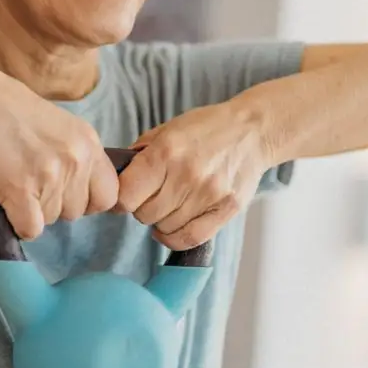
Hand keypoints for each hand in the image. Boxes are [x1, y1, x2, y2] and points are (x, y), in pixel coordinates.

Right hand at [0, 70, 117, 240]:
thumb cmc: (14, 111)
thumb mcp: (64, 127)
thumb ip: (78, 156)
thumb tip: (82, 190)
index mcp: (90, 144)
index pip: (109, 195)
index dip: (89, 200)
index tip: (70, 193)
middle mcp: (76, 161)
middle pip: (79, 211)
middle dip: (58, 204)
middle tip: (36, 183)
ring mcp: (51, 177)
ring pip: (52, 219)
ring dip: (35, 210)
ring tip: (19, 182)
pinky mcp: (22, 191)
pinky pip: (31, 229)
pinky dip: (19, 222)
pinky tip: (10, 201)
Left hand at [115, 102, 272, 250]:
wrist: (252, 131)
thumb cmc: (206, 128)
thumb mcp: (167, 129)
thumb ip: (140, 153)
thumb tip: (115, 177)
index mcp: (166, 151)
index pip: (126, 195)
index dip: (120, 198)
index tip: (125, 195)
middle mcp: (186, 174)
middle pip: (143, 214)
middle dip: (142, 207)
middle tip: (153, 195)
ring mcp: (208, 194)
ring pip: (164, 228)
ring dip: (161, 220)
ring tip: (171, 202)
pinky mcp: (226, 210)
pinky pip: (189, 239)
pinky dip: (174, 238)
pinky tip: (171, 227)